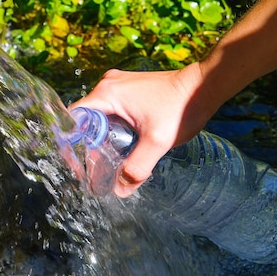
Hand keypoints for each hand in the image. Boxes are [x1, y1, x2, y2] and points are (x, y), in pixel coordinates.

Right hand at [69, 62, 211, 196]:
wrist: (204, 86)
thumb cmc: (181, 108)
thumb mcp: (157, 142)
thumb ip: (137, 167)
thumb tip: (120, 191)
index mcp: (107, 93)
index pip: (74, 119)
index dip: (72, 143)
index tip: (78, 164)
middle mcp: (108, 85)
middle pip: (86, 119)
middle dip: (89, 145)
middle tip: (97, 168)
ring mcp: (119, 85)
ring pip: (99, 116)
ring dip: (102, 137)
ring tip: (109, 160)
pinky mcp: (129, 89)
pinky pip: (111, 110)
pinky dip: (113, 128)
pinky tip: (123, 144)